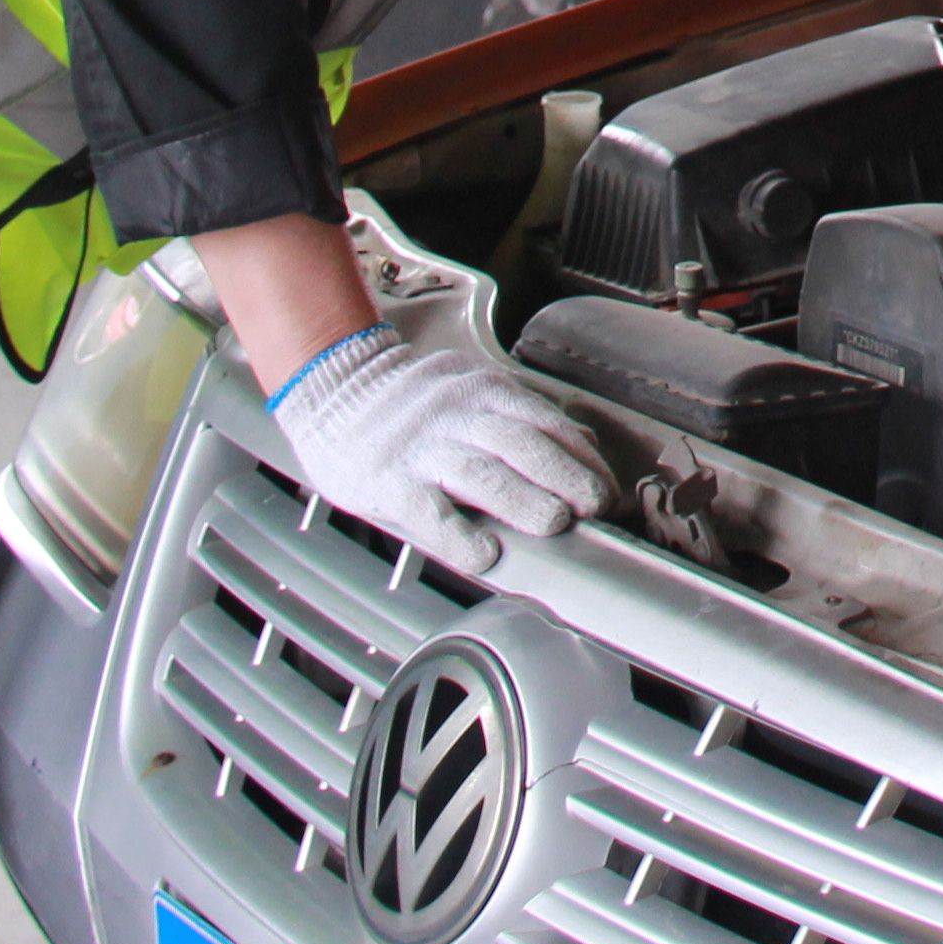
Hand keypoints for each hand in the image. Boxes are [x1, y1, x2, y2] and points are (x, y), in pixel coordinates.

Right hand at [264, 325, 612, 568]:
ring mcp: (424, 448)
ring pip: (484, 473)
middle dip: (566, 477)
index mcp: (485, 392)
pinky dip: (459, 534)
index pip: (548, 424)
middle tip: (595, 508)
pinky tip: (483, 554)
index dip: (583, 460)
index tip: (608, 492)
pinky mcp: (389, 481)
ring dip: (524, 500)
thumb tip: (582, 447)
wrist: (334, 390)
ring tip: (555, 523)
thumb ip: (519, 420)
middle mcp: (459, 415)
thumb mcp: (469, 396)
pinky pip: (429, 511)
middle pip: (524, 445)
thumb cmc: (411, 407)